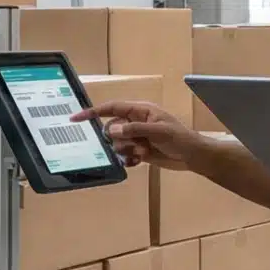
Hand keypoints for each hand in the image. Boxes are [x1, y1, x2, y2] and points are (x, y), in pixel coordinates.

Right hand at [77, 101, 209, 171]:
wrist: (193, 157)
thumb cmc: (181, 139)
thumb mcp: (159, 131)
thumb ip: (135, 129)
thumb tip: (111, 129)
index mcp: (141, 111)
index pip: (112, 108)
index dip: (93, 112)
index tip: (76, 118)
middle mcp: (136, 122)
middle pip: (111, 129)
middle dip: (119, 139)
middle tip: (137, 145)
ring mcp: (137, 137)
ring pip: (116, 143)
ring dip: (126, 150)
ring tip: (143, 152)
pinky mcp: (138, 150)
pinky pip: (122, 154)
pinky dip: (128, 159)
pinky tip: (138, 161)